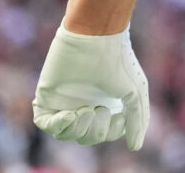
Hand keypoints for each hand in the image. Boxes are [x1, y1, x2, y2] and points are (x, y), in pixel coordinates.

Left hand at [32, 24, 149, 148]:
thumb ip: (137, 119)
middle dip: (94, 130)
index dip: (110, 132)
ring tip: (86, 109)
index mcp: (105, 103)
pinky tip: (69, 114)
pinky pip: (46, 124)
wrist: (95, 38)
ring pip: (66, 134)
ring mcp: (65, 101)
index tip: (117, 115)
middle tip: (99, 108)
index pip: (104, 133)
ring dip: (77, 128)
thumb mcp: (135, 92)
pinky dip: (57, 125)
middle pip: (85, 136)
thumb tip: (136, 146)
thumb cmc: (118, 61)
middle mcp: (84, 104)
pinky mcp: (47, 96)